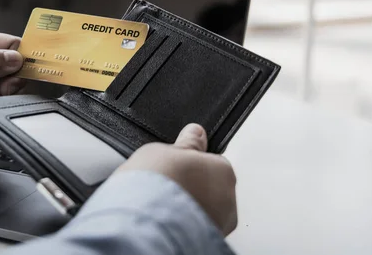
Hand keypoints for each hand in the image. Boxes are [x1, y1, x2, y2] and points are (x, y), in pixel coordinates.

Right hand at [116, 124, 237, 234]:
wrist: (144, 219)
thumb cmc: (156, 182)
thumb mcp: (164, 148)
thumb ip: (186, 142)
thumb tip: (196, 131)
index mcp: (223, 170)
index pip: (212, 163)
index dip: (191, 165)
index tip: (176, 168)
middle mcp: (228, 199)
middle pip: (210, 188)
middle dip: (192, 188)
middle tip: (165, 187)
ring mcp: (218, 223)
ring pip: (204, 211)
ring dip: (188, 209)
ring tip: (161, 207)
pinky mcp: (205, 241)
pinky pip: (194, 229)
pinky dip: (182, 226)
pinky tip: (164, 221)